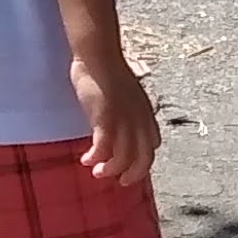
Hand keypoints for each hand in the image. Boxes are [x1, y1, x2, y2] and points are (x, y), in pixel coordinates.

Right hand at [74, 48, 160, 188]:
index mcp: (146, 115)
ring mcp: (124, 120)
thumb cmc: (108, 73)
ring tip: (96, 172)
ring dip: (110, 170)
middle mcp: (139, 120)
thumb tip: (121, 128)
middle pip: (143, 158)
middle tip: (118, 181)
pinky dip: (95, 158)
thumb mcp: (126, 96)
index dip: (142, 162)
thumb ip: (128, 113)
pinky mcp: (106, 118)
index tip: (128, 168)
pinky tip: (85, 160)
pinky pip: (103, 148)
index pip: (152, 146)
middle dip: (132, 174)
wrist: (99, 56)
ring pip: (123, 157)